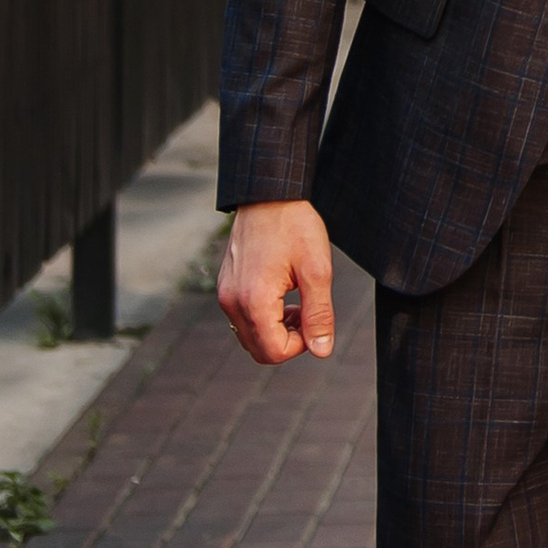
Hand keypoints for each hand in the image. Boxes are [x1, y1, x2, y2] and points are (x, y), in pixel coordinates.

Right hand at [219, 200, 335, 365]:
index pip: (274, 352)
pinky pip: (242, 319)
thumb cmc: (294, 226)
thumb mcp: (316, 270)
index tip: (314, 319)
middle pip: (259, 350)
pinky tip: (281, 294)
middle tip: (307, 312)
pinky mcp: (225, 286)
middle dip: (287, 341)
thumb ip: (319, 314)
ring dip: (275, 331)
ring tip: (296, 303)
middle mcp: (232, 302)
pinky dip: (263, 318)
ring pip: (249, 337)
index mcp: (254, 300)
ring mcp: (225, 294)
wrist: (267, 195)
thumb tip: (321, 350)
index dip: (301, 344)